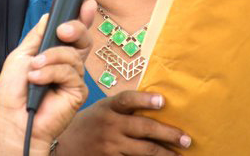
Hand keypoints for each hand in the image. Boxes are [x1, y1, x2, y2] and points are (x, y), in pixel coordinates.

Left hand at [0, 0, 96, 155]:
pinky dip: (51, 73)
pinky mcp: (78, 91)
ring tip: (34, 69)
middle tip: (62, 31)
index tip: (87, 4)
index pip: (74, 32)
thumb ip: (39, 35)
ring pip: (73, 54)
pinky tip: (38, 80)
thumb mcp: (22, 54)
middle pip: (83, 38)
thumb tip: (51, 15)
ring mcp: (74, 77)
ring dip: (51, 58)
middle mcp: (68, 63)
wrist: (12, 118)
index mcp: (56, 52)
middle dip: (76, 28)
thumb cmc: (13, 91)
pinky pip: (70, 72)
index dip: (83, 17)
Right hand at [57, 90, 191, 155]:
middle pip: (143, 128)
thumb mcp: (102, 109)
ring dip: (164, 154)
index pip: (127, 100)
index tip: (163, 100)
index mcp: (108, 108)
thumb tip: (157, 104)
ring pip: (142, 151)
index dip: (145, 99)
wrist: (62, 146)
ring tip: (179, 155)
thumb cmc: (89, 124)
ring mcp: (109, 146)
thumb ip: (123, 108)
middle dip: (168, 134)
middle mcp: (109, 126)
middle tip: (187, 139)